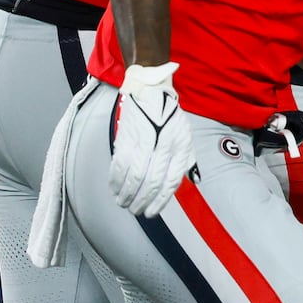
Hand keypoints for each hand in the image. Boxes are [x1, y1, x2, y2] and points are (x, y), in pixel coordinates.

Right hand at [109, 63, 195, 216]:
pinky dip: (116, 181)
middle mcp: (165, 145)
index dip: (161, 200)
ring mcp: (146, 141)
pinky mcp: (128, 137)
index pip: (172, 181)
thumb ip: (185, 159)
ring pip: (135, 177)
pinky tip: (114, 189)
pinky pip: (120, 165)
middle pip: (152, 182)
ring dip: (127, 195)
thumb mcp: (184, 135)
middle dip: (142, 202)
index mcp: (180, 146)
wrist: (150, 91)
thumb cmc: (169, 116)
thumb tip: (188, 181)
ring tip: (123, 203)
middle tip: (136, 211)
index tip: (152, 211)